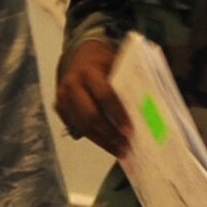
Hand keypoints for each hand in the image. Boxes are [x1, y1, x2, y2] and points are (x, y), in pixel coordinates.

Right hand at [55, 41, 131, 156]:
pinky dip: (93, 137)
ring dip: (102, 141)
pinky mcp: (59, 108)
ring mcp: (62, 98)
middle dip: (109, 133)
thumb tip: (147, 108)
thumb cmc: (103, 62)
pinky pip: (77, 127)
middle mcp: (72, 85)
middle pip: (90, 116)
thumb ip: (126, 83)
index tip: (130, 130)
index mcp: (88, 72)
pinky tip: (107, 144)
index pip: (104, 95)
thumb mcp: (115, 65)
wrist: (78, 56)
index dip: (118, 114)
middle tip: (125, 146)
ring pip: (82, 126)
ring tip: (119, 150)